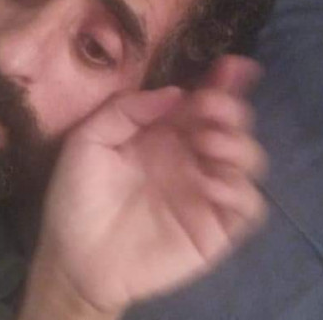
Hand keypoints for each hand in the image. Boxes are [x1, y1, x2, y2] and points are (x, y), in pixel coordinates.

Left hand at [21, 56, 267, 318]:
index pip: (200, 101)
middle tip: (208, 107)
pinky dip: (241, 189)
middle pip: (231, 123)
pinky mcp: (214, 228)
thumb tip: (175, 92)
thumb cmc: (77, 194)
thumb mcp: (88, 139)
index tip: (233, 66)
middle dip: (230, 108)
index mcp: (161, 132)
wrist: (74, 257)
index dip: (221, 81)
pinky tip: (212, 184)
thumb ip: (126, 110)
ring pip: (248, 158)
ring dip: (238, 143)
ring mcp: (203, 191)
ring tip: (207, 141)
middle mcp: (188, 156)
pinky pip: (248, 205)